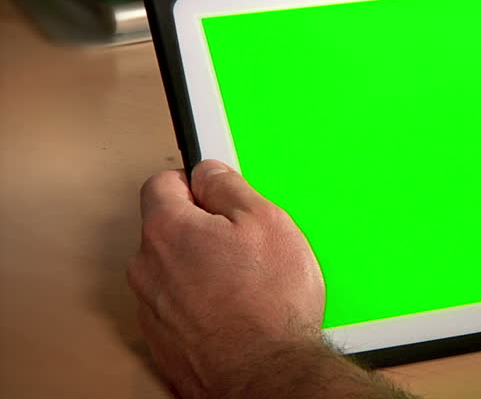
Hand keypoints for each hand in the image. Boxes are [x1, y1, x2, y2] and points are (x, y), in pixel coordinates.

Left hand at [128, 160, 325, 397]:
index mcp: (166, 229)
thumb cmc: (267, 302)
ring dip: (201, 268)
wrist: (265, 374)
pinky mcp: (163, 341)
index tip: (216, 192)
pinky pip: (179, 305)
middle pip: (167, 228)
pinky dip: (201, 302)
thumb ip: (228, 186)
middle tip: (243, 241)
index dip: (194, 183)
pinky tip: (235, 309)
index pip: (161, 183)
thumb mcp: (265, 220)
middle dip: (201, 228)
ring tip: (245, 281)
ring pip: (173, 269)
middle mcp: (147, 268)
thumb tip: (209, 171)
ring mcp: (152, 308)